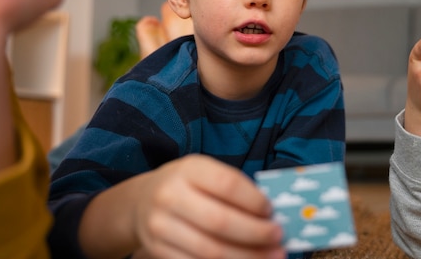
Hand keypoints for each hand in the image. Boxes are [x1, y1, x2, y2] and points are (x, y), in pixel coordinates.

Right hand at [132, 155, 284, 258]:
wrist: (142, 201)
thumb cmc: (187, 185)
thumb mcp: (205, 173)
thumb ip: (235, 188)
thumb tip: (272, 214)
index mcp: (189, 170)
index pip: (228, 184)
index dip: (254, 201)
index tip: (272, 211)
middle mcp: (171, 196)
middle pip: (221, 222)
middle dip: (256, 234)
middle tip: (279, 238)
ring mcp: (161, 226)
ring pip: (211, 251)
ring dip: (247, 257)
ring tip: (271, 256)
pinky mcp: (158, 251)